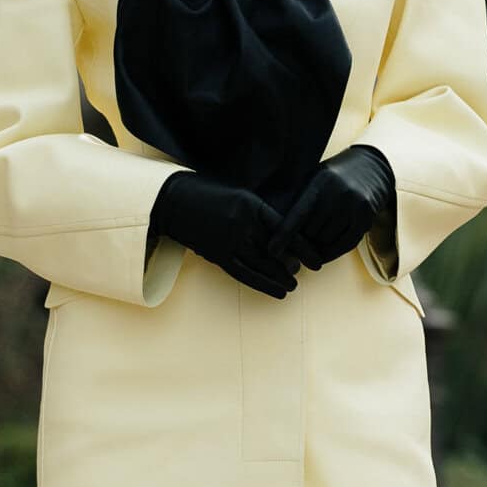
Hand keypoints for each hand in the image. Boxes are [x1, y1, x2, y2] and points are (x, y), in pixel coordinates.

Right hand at [149, 172, 300, 298]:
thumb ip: (258, 210)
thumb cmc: (206, 193)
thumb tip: (282, 231)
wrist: (172, 201)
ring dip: (280, 277)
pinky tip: (277, 292)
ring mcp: (228, 240)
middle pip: (275, 249)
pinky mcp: (217, 254)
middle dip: (292, 264)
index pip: (285, 228)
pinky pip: (244, 274)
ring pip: (262, 265)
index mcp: (250, 204)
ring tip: (292, 286)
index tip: (315, 256)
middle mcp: (242, 222)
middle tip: (302, 272)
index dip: (302, 245)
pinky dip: (263, 285)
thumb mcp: (237, 194)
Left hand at [265, 145, 396, 271]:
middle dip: (303, 237)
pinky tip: (324, 251)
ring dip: (318, 243)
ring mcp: (355, 206)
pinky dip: (332, 252)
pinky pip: (344, 245)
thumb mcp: (313, 178)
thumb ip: (296, 198)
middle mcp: (339, 193)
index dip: (284, 234)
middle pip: (311, 232)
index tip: (272, 250)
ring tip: (317, 233)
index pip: (299, 214)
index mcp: (321, 181)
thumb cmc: (333, 176)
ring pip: (327, 240)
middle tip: (302, 234)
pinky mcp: (367, 218)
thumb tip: (271, 225)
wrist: (371, 167)